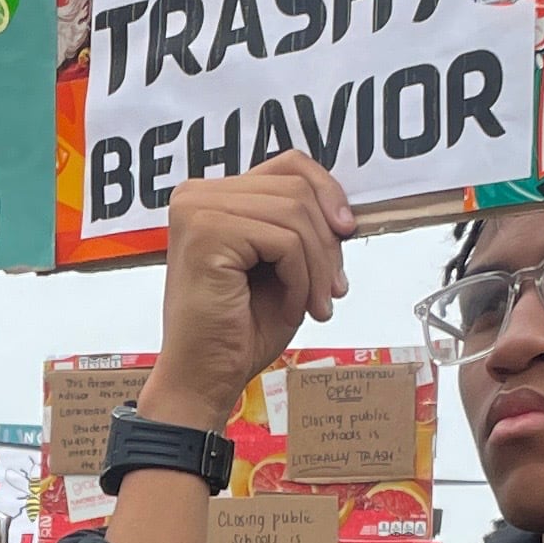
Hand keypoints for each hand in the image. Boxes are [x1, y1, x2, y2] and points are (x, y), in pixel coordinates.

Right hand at [147, 156, 354, 431]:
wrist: (206, 378)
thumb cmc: (239, 329)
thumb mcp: (282, 264)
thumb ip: (300, 224)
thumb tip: (343, 208)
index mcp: (213, 196)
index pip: (289, 165)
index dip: (327, 193)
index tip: (346, 232)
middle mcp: (197, 194)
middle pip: (296, 187)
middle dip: (327, 242)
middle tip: (332, 290)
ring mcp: (197, 210)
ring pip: (295, 213)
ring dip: (318, 267)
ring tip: (314, 304)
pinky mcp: (206, 233)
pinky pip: (285, 241)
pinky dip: (301, 279)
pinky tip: (292, 308)